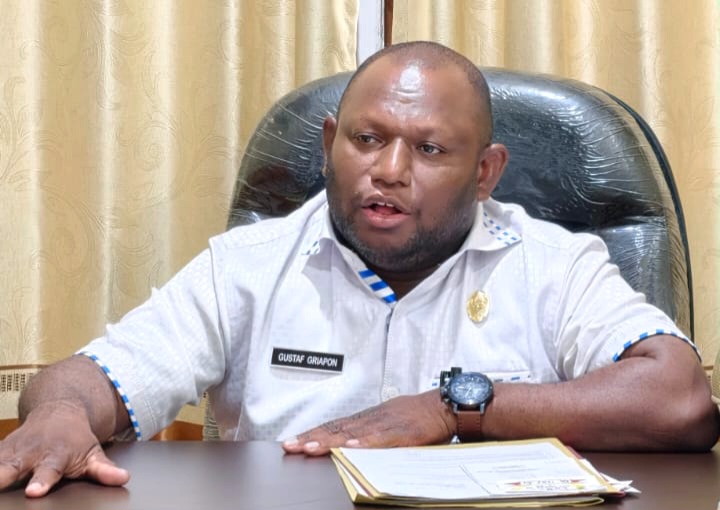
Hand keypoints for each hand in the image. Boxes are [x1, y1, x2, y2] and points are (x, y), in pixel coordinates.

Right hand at [0, 400, 129, 496]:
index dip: (41, 481)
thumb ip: (104, 469)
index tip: (35, 491)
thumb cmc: (76, 439)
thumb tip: (122, 478)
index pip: (48, 472)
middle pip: (10, 469)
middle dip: (0, 479)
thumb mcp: (93, 453)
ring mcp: (11, 451)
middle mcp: (29, 453)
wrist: (59, 411)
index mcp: (55, 455)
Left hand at [282, 389, 455, 455]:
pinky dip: (365, 442)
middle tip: (291, 445)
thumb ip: (372, 435)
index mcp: (368, 418)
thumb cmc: (420, 416)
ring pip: (353, 433)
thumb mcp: (391, 423)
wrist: (444, 405)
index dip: (313, 433)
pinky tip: (351, 448)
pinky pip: (382, 438)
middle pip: (337, 428)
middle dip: (312, 437)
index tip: (293, 441)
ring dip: (330, 440)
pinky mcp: (403, 431)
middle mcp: (372, 418)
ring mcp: (386, 423)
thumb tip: (351, 447)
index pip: (334, 425)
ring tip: (311, 448)